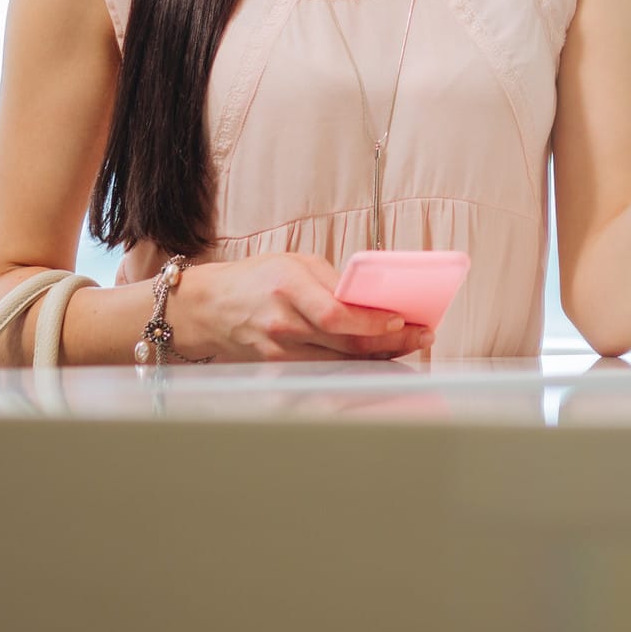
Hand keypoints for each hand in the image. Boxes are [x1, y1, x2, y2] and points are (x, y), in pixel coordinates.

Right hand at [173, 253, 433, 361]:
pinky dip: (354, 364)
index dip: (372, 322)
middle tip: (422, 336)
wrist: (208, 307)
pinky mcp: (277, 367)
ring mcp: (279, 350)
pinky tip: (376, 358)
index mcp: (288, 287)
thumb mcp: (295, 262)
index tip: (403, 319)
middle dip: (391, 341)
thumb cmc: (257, 278)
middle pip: (346, 343)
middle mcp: (283, 322)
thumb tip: (375, 297)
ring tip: (409, 345)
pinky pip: (326, 369)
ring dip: (379, 355)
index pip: (337, 314)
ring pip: (341, 361)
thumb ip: (333, 281)